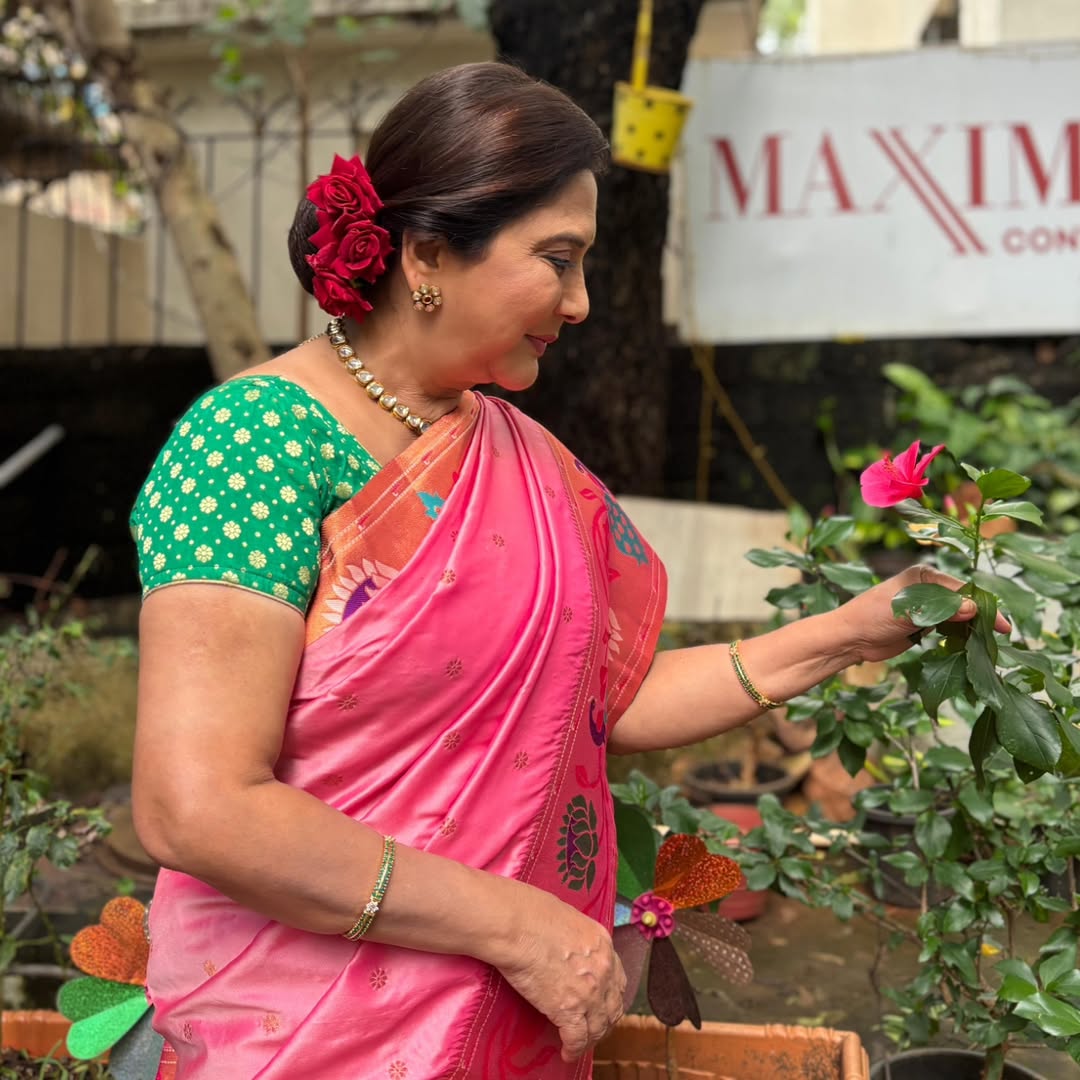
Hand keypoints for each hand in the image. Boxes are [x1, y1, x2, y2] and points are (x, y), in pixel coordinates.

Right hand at [493, 889, 625, 1061]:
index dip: (610, 994)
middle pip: (613, 1005)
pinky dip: (573, 1049)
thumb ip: (576, 937)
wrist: (518, 925)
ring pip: (599, 1026)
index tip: (601, 1002)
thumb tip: (566, 944)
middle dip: (605, 1019)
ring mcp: (589, 992)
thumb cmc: (531, 912)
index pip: (617, 978)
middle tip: (594, 1026)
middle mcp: (603, 969)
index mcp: (602, 943)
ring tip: (580, 1043)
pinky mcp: (569, 1010)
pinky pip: (577, 1038)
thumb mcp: (567, 917)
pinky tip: (567, 1053)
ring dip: (591, 1038)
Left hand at [837, 565, 1011, 664]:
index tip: (1001, 624)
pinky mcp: (924, 625)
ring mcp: (927, 607)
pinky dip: (960, 637)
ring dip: (972, 629)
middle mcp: (928, 589)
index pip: (962, 590)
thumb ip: (940, 610)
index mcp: (924, 576)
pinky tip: (971, 646)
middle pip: (964, 602)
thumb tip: (972, 608)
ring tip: (989, 643)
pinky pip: (949, 629)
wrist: (850, 638)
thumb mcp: (908, 611)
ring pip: (959, 617)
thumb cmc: (872, 617)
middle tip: (1001, 636)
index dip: (983, 606)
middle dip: (982, 618)